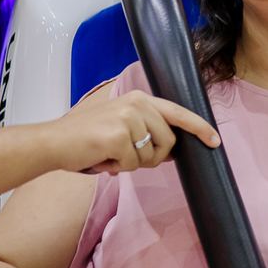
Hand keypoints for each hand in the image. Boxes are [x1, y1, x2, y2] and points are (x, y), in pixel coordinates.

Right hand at [46, 90, 221, 174]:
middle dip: (152, 158)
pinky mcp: (118, 136)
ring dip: (131, 164)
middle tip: (125, 157)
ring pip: (150, 156)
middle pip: (168, 142)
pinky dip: (117, 168)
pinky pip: (131, 165)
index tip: (215, 141)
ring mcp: (128, 118)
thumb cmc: (85, 139)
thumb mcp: (120, 127)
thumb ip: (146, 133)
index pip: (178, 112)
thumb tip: (171, 151)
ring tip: (109, 154)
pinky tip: (101, 159)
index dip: (199, 127)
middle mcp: (137, 103)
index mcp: (139, 99)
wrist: (52, 143)